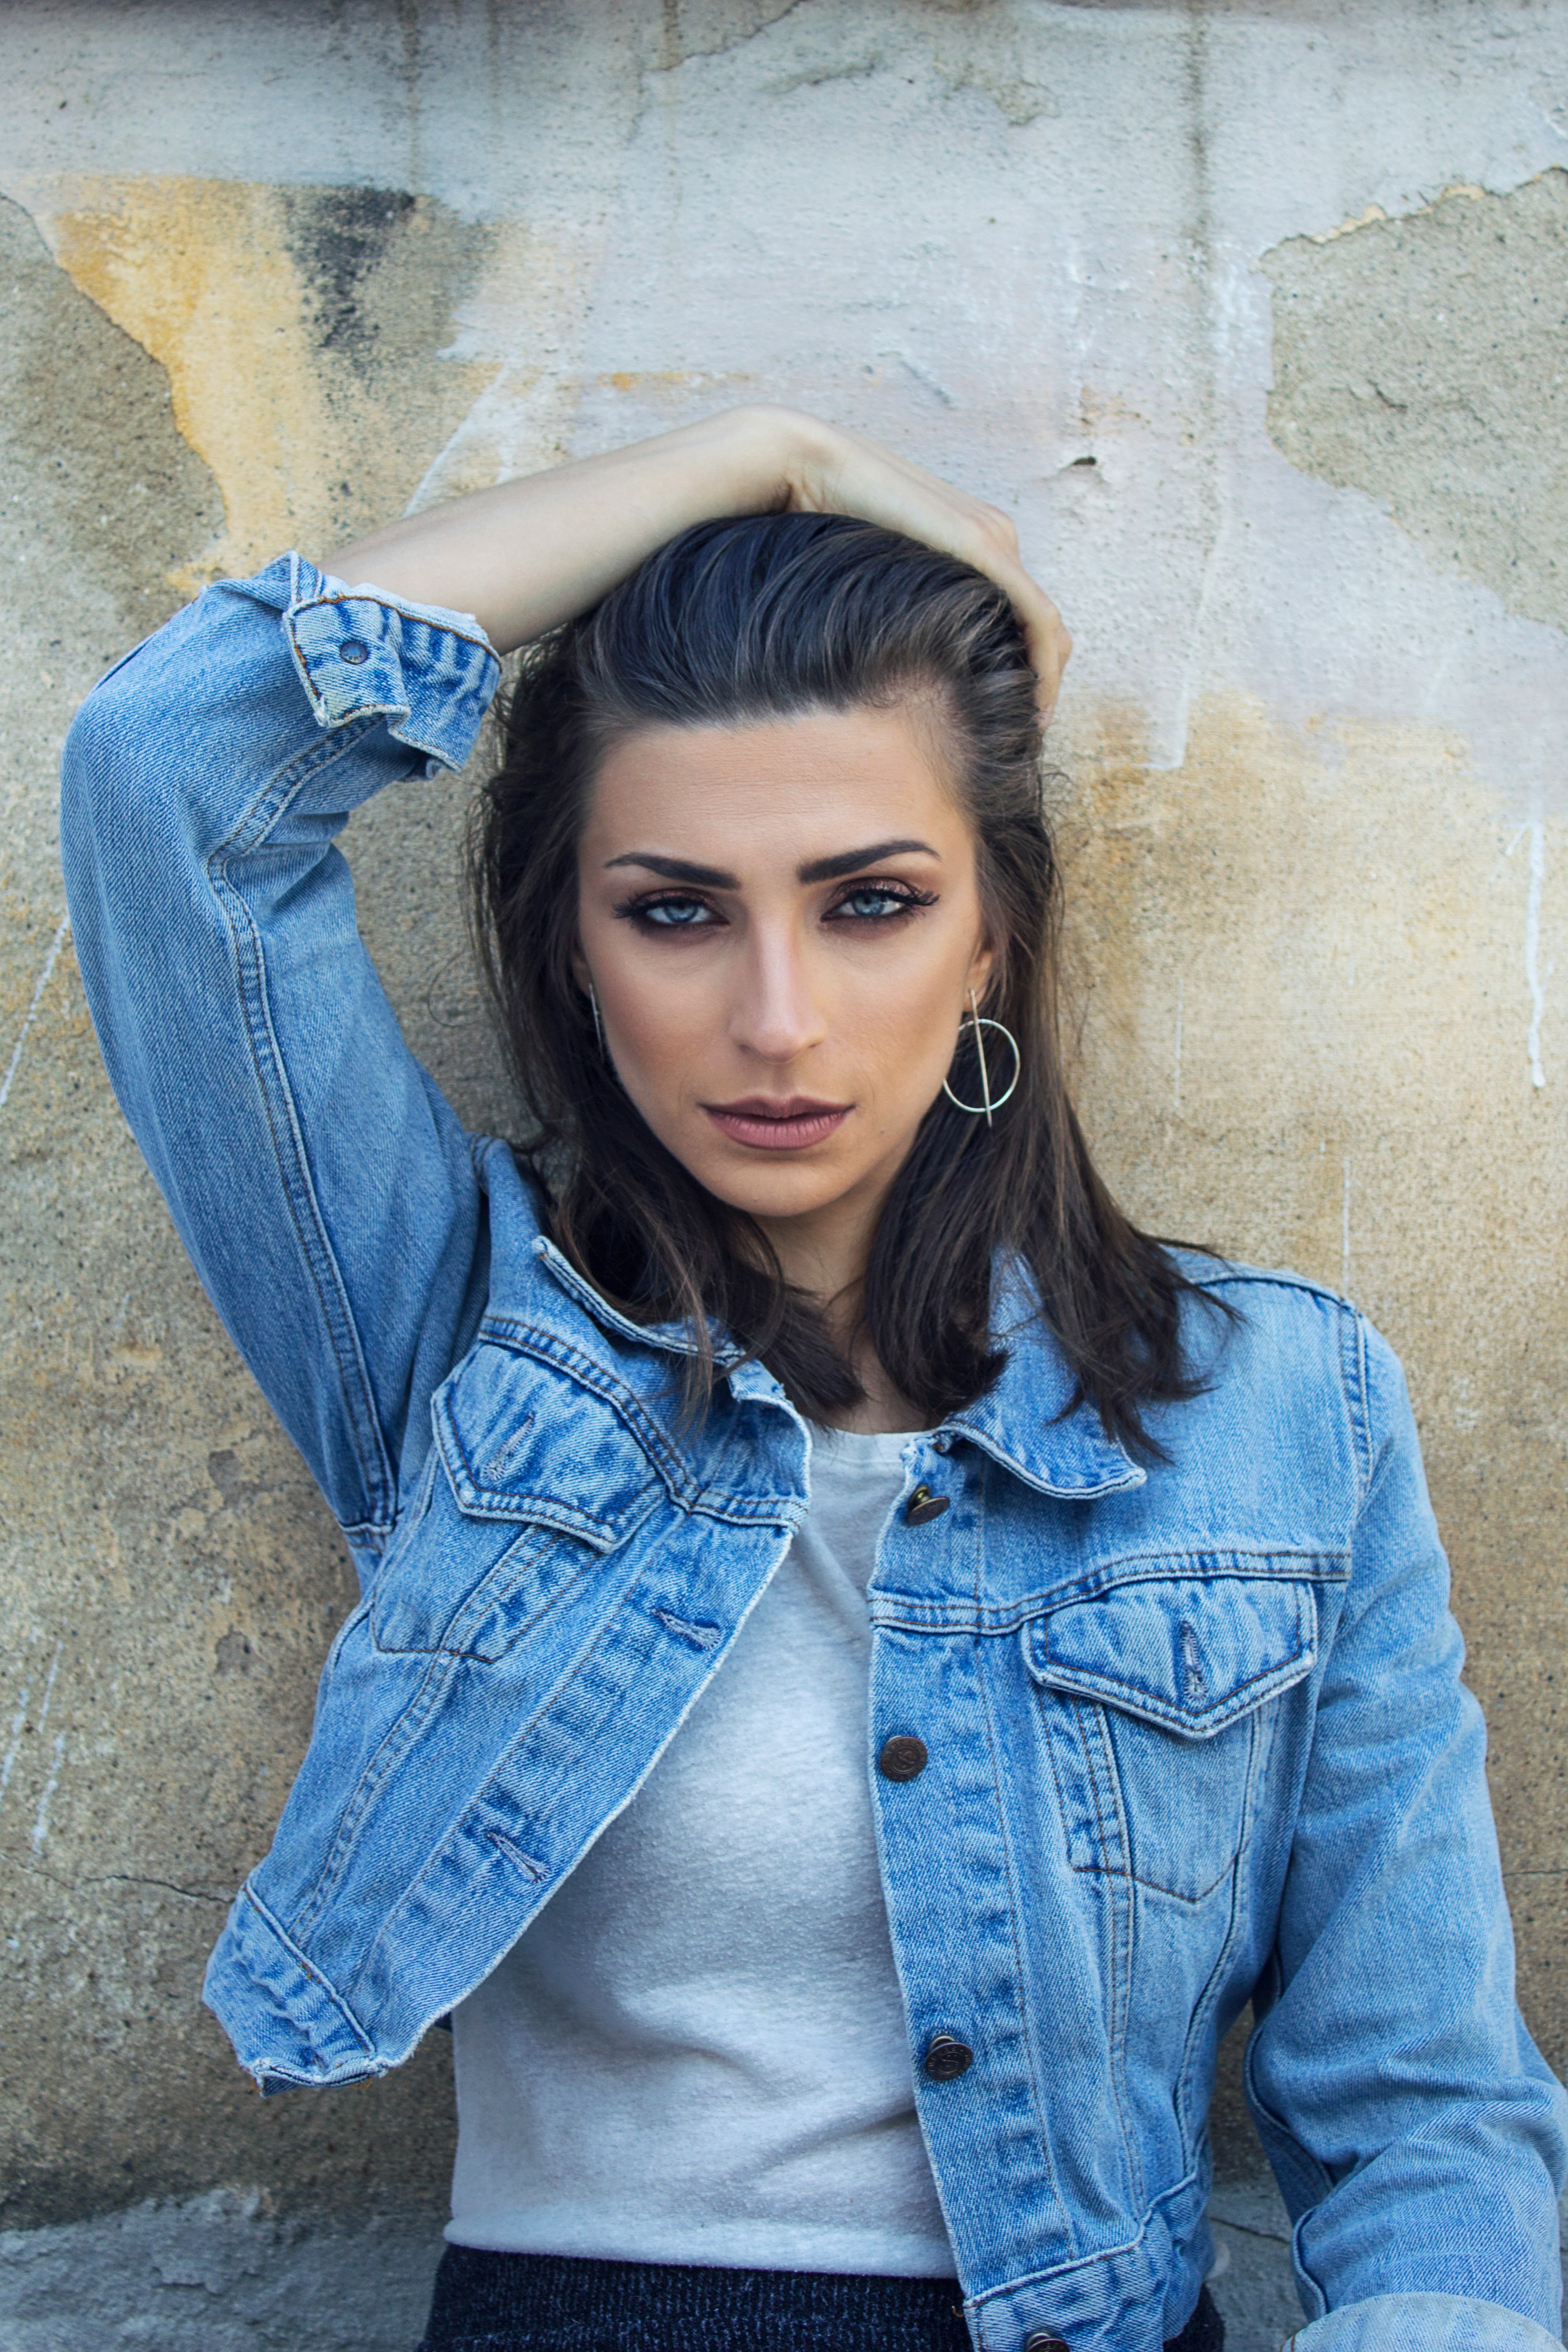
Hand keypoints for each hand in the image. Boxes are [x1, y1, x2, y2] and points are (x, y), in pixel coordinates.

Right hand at [326, 404, 1070, 719]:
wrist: (509, 586)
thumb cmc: (601, 665)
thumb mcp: (715, 696)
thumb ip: (780, 705)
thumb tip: (819, 771)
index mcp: (805, 538)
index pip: (938, 583)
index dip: (992, 652)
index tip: (1009, 733)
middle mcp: (814, 477)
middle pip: (970, 554)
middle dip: (1025, 636)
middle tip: (1039, 720)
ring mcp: (803, 450)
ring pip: (964, 536)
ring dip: (1017, 616)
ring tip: (1031, 697)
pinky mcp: (788, 450)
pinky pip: (922, 521)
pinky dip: (976, 586)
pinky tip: (999, 653)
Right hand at [774, 410, 1072, 721]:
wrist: (807, 465)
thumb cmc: (826, 524)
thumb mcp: (879, 578)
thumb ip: (904, 605)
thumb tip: (899, 661)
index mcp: (974, 541)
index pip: (1022, 616)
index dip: (1029, 671)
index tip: (1014, 720)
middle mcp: (996, 536)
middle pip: (1043, 626)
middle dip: (1043, 682)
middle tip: (1026, 735)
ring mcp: (995, 538)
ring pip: (1048, 628)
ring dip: (1045, 681)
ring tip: (1029, 731)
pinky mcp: (984, 548)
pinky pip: (1038, 620)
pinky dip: (1044, 667)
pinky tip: (1034, 706)